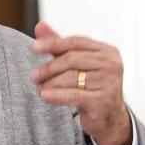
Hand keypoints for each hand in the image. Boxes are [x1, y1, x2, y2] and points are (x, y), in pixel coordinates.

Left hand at [30, 21, 132, 144]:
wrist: (110, 118)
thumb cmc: (93, 87)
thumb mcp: (78, 65)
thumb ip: (60, 45)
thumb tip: (40, 26)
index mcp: (107, 51)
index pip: (76, 42)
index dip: (53, 43)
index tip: (34, 47)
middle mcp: (111, 65)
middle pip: (72, 59)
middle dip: (49, 67)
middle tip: (34, 75)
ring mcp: (109, 83)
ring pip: (71, 78)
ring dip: (50, 83)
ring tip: (39, 87)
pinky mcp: (103, 101)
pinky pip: (74, 95)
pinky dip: (56, 95)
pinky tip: (44, 95)